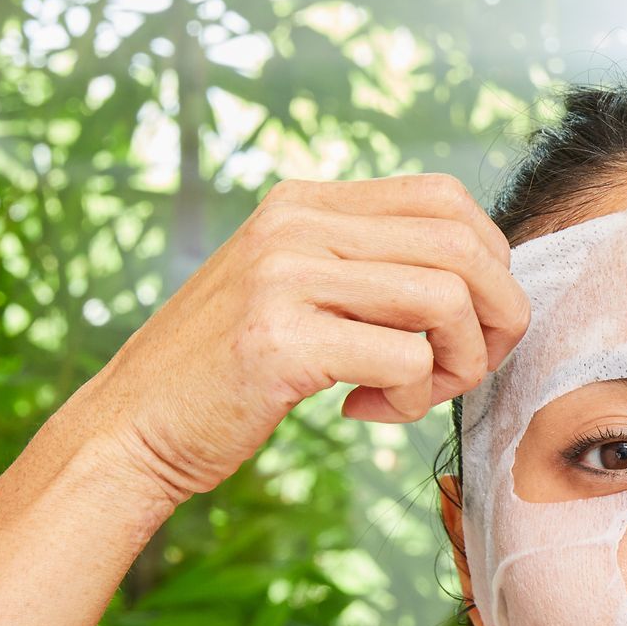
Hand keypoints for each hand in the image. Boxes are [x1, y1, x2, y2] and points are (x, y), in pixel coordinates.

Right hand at [76, 172, 527, 509]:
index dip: (490, 264)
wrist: (131, 427)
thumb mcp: (294, 291)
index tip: (471, 324)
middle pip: (464, 245)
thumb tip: (479, 277)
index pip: (446, 198)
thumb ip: (365, 268)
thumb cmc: (229, 372)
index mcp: (304, 203)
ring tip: (411, 395)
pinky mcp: (280, 341)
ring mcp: (284, 277)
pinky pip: (407, 360)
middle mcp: (295, 224)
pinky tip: (364, 410)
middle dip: (495, 318)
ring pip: (447, 300)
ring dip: (458, 364)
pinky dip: (411, 399)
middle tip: (464, 369)